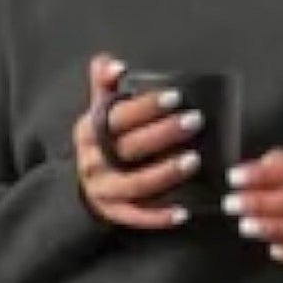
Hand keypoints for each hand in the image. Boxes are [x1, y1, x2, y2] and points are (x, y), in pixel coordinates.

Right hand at [74, 55, 204, 230]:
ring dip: (166, 173)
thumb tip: (114, 65)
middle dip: (164, 134)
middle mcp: (92, 161)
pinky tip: (185, 211)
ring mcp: (103, 190)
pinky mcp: (114, 213)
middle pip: (129, 148)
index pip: (117, 116)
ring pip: (135, 185)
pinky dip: (160, 216)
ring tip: (194, 161)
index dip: (146, 106)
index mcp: (88, 131)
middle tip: (195, 121)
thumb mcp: (98, 111)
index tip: (175, 96)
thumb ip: (105, 84)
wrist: (87, 182)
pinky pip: (137, 217)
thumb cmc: (102, 141)